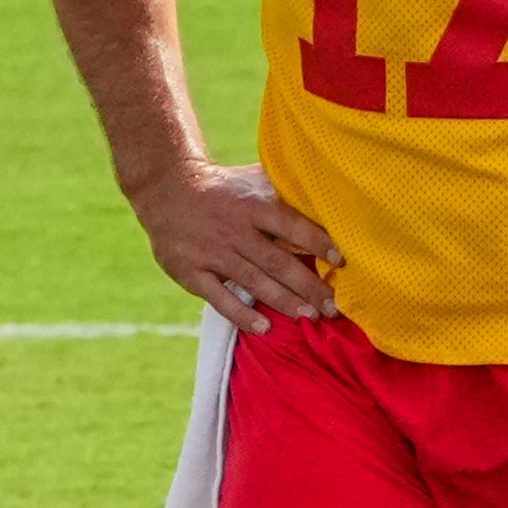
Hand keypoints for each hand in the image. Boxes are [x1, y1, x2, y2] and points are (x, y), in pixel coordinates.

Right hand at [130, 160, 341, 333]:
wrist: (165, 188)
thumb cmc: (221, 187)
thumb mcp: (251, 179)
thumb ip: (283, 189)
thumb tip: (327, 192)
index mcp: (252, 205)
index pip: (291, 225)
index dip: (317, 242)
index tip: (341, 261)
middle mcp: (234, 230)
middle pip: (278, 262)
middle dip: (309, 286)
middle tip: (333, 307)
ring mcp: (212, 252)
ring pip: (254, 282)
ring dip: (285, 302)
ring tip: (310, 317)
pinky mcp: (191, 271)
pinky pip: (220, 298)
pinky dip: (242, 315)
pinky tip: (264, 328)